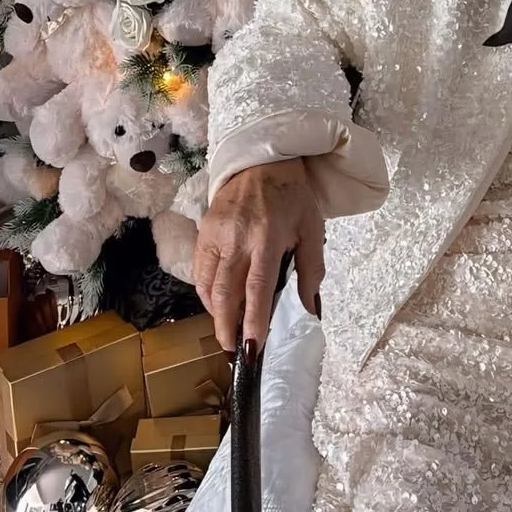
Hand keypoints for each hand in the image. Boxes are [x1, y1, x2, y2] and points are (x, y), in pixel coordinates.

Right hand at [192, 158, 325, 352]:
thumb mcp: (312, 228)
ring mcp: (215, 235)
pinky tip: (216, 303)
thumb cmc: (291, 197)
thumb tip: (311, 308)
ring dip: (215, 313)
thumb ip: (312, 269)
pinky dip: (205, 292)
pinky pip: (198, 271)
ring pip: (207, 285)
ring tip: (226, 330)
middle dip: (226, 327)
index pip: (257, 288)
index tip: (250, 349)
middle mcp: (236, 239)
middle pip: (225, 294)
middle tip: (231, 351)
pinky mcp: (203, 232)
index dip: (252, 321)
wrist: (261, 160)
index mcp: (267, 238)